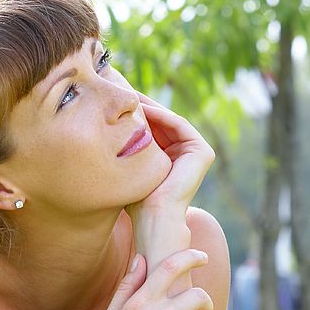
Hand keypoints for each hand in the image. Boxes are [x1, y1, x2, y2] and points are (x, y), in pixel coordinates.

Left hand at [126, 91, 214, 216]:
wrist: (152, 217)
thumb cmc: (136, 200)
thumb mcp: (132, 167)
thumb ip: (129, 148)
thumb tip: (106, 127)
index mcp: (173, 160)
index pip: (155, 131)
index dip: (137, 116)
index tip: (116, 103)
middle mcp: (187, 155)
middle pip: (163, 123)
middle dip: (143, 107)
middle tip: (123, 92)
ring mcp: (198, 153)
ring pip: (170, 121)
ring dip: (150, 107)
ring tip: (129, 97)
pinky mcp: (203, 152)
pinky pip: (179, 125)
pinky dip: (161, 115)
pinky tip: (142, 108)